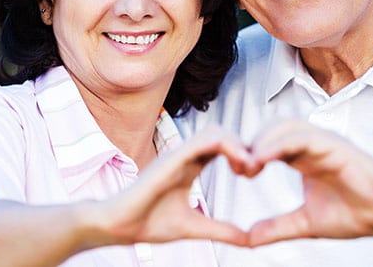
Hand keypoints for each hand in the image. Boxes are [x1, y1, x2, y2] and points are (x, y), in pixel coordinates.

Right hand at [98, 126, 254, 245]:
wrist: (118, 226)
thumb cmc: (149, 223)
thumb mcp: (194, 227)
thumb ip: (221, 230)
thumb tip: (248, 240)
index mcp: (190, 166)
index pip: (222, 146)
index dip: (242, 154)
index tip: (252, 173)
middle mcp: (185, 156)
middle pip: (223, 134)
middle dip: (244, 146)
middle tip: (254, 169)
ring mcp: (178, 155)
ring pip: (215, 132)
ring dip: (237, 144)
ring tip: (248, 166)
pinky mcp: (171, 158)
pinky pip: (202, 140)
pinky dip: (224, 145)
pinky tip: (238, 163)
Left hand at [245, 120, 372, 245]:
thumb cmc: (355, 213)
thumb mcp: (306, 224)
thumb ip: (277, 227)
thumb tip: (248, 239)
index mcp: (304, 158)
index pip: (270, 142)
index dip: (251, 152)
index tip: (237, 172)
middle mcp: (314, 145)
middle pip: (273, 129)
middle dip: (252, 143)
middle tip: (238, 168)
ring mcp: (326, 143)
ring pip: (286, 126)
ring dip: (263, 141)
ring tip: (248, 164)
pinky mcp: (338, 146)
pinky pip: (304, 136)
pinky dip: (280, 143)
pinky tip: (264, 159)